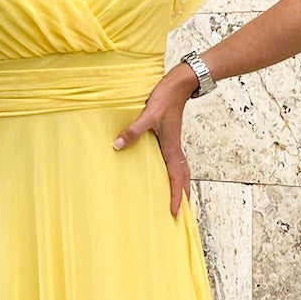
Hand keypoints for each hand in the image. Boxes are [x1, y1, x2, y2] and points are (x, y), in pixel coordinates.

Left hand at [112, 64, 196, 215]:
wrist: (178, 85)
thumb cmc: (165, 100)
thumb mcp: (147, 115)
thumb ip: (133, 131)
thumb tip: (117, 145)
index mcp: (171, 148)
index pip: (176, 178)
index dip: (175, 196)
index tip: (175, 212)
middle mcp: (174, 149)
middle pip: (183, 179)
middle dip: (182, 197)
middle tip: (180, 214)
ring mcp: (174, 144)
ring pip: (181, 171)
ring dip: (181, 186)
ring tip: (179, 199)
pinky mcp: (170, 138)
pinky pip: (176, 162)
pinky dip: (176, 173)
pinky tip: (168, 174)